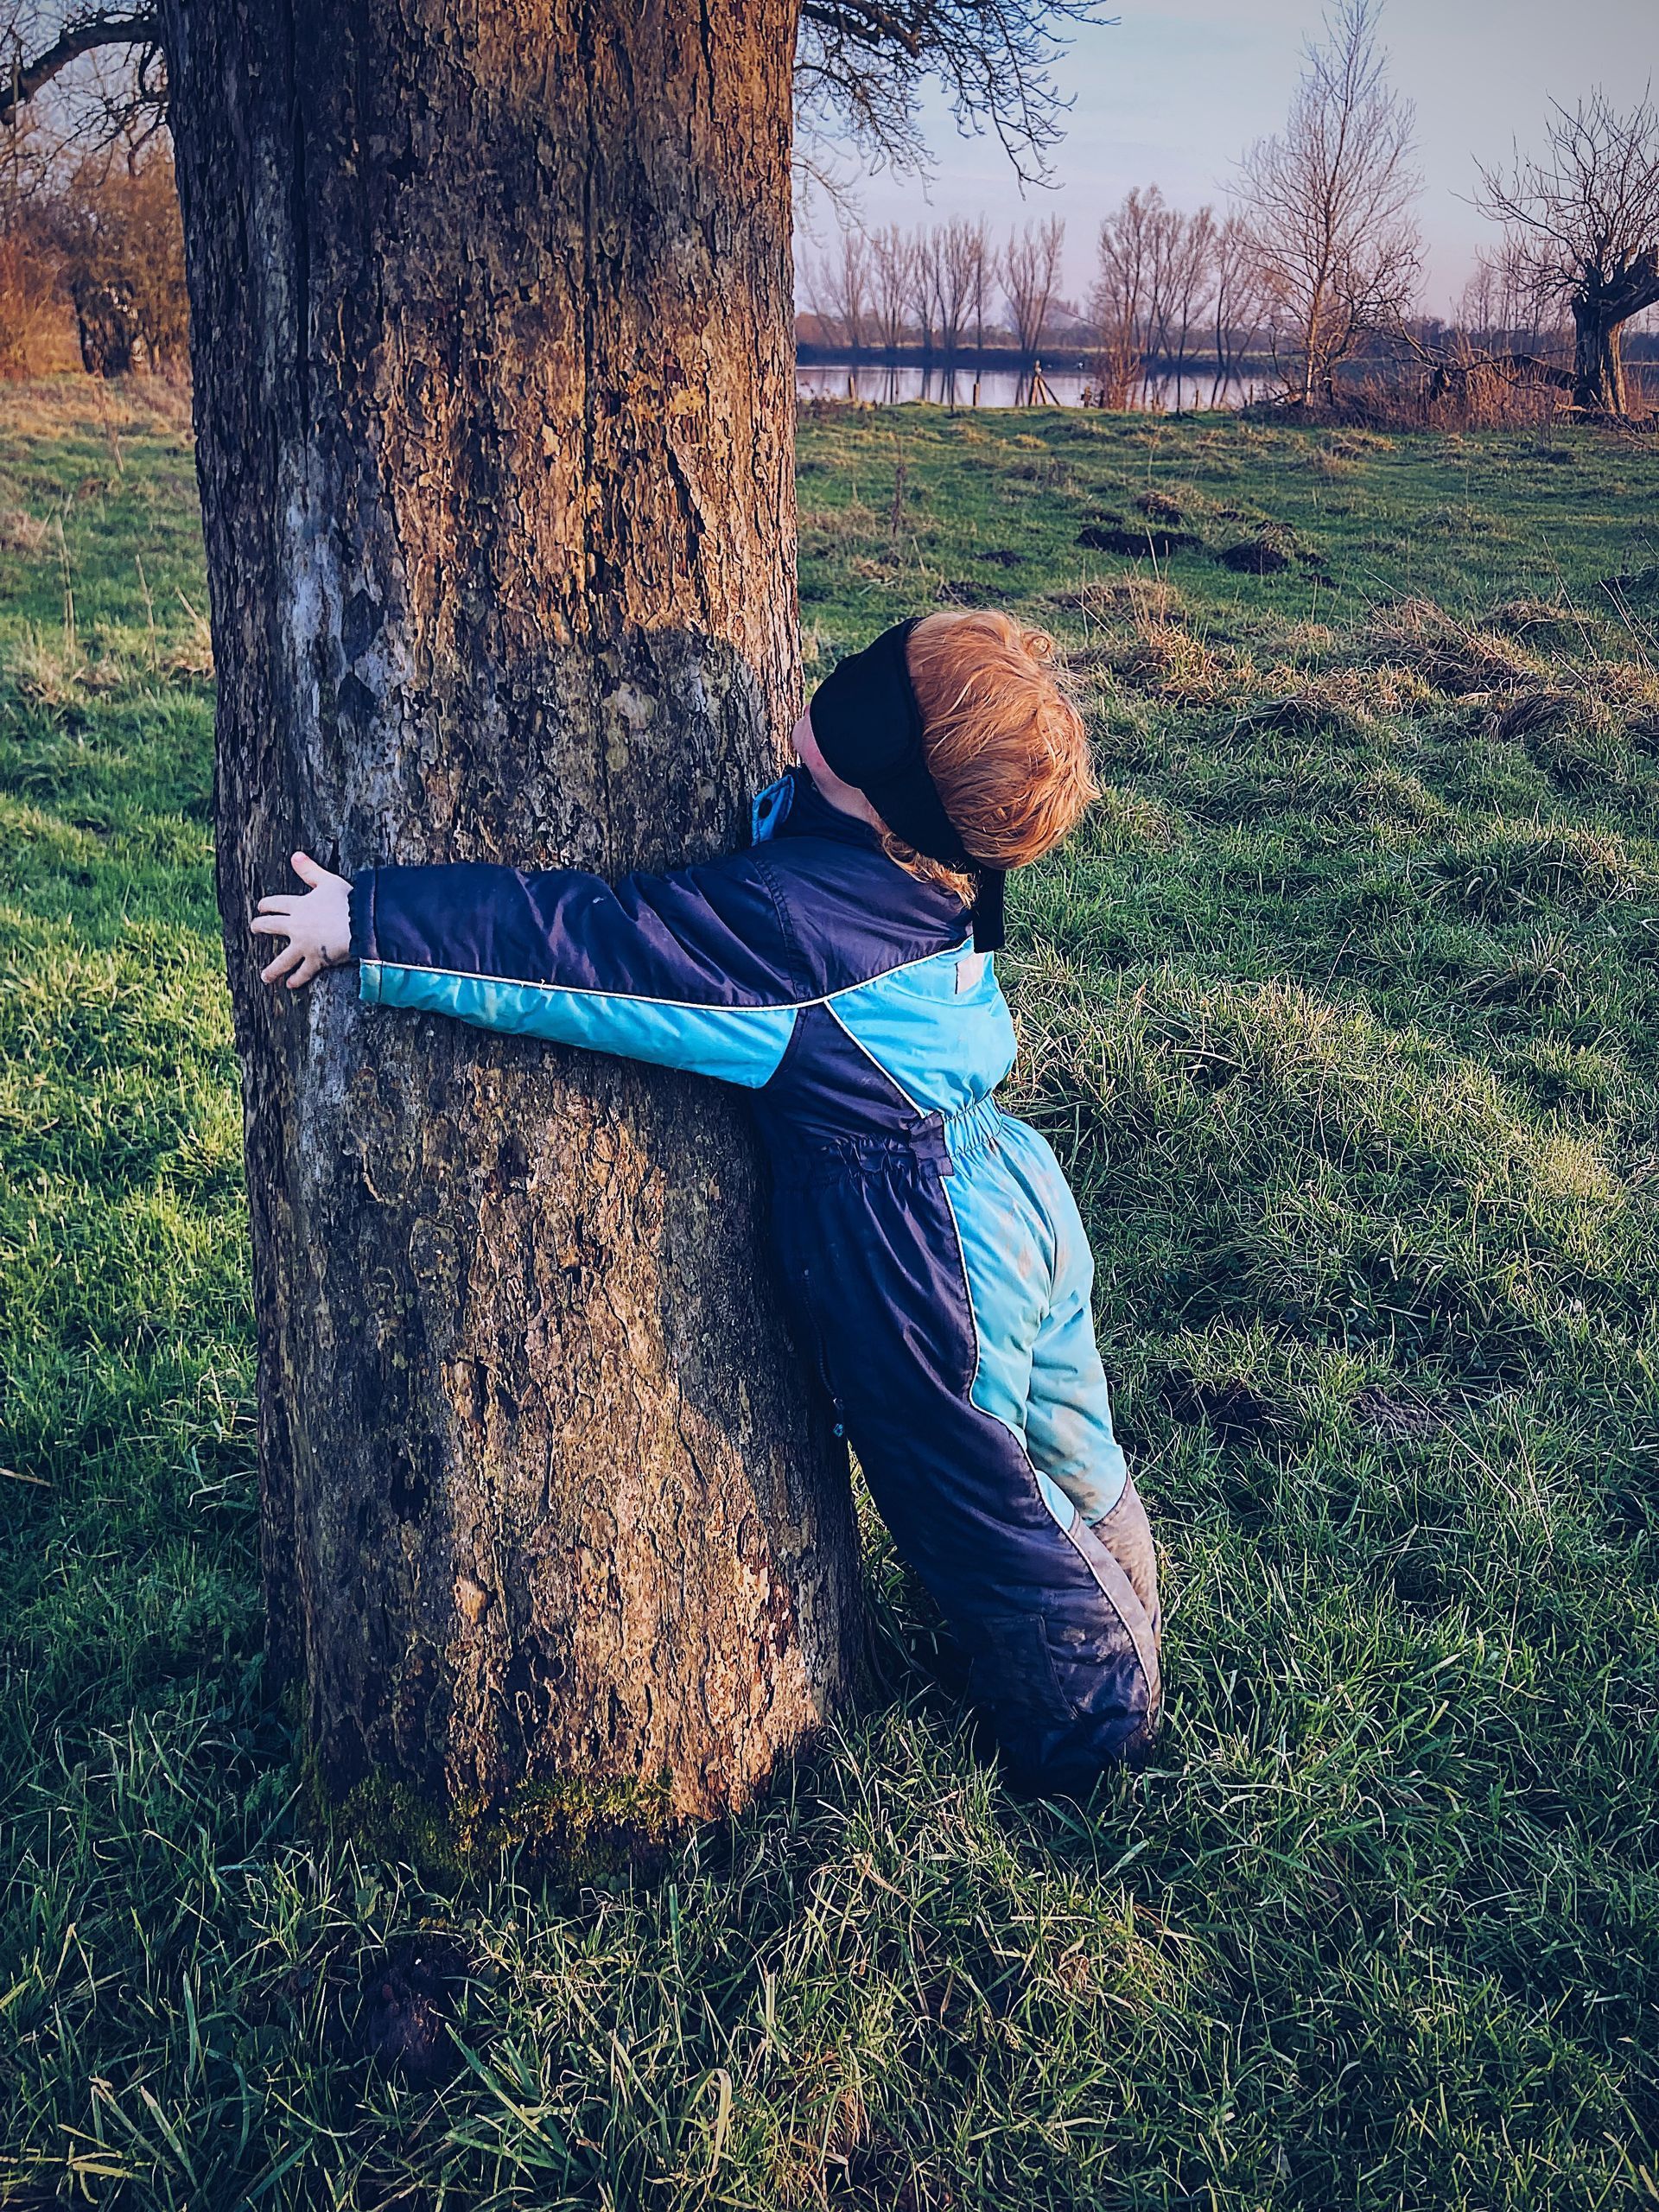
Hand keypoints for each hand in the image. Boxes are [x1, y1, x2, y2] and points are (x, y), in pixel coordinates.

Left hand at [252, 850, 353, 988]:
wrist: (359, 923)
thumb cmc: (347, 901)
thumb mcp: (328, 881)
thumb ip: (310, 870)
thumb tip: (295, 856)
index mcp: (299, 906)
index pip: (276, 904)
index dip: (266, 905)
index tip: (261, 908)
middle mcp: (296, 926)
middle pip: (271, 927)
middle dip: (260, 927)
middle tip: (254, 929)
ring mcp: (304, 945)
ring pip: (282, 959)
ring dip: (273, 968)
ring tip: (266, 976)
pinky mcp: (316, 960)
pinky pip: (304, 972)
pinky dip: (297, 979)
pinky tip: (291, 984)